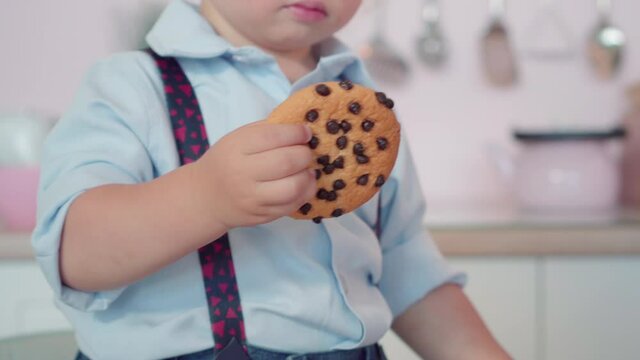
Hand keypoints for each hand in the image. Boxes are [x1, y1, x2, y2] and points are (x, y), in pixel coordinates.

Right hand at [192, 121, 315, 229]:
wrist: (205, 197)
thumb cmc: (227, 161)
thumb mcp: (238, 138)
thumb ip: (267, 130)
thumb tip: (301, 127)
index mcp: (236, 148)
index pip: (273, 136)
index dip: (297, 133)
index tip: (306, 133)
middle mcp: (242, 174)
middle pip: (287, 162)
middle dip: (305, 154)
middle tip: (307, 152)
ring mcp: (252, 198)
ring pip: (293, 187)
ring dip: (308, 176)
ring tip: (308, 170)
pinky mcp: (261, 215)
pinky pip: (292, 205)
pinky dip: (305, 193)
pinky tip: (304, 184)